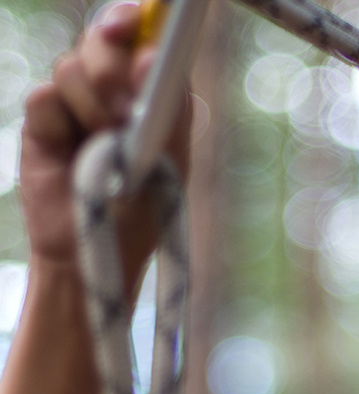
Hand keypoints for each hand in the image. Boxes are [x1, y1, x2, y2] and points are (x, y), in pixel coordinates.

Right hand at [19, 2, 190, 289]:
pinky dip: (60, 125)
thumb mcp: (166, 162)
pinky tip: (71, 155)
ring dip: (90, 108)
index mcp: (152, 94)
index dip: (138, 19)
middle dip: (113, 70)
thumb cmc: (139, 216)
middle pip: (105, 38)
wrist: (92, 257)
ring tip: (102, 149)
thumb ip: (165, 105)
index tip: (133, 23)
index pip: (147, 35)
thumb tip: (150, 54)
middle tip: (122, 115)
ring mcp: (77, 103)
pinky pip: (44, 97)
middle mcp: (115, 90)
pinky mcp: (44, 120)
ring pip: (73, 66)